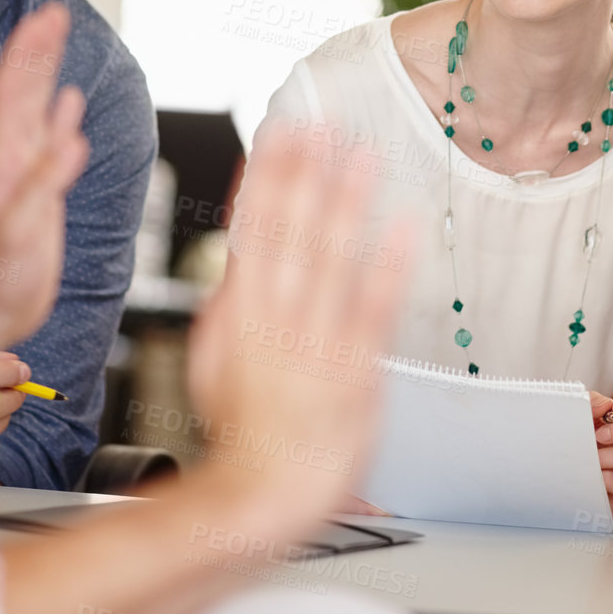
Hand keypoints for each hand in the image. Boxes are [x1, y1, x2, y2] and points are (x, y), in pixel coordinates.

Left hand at [0, 4, 89, 345]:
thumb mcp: (20, 231)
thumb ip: (44, 184)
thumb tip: (72, 138)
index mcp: (5, 158)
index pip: (14, 90)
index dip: (29, 51)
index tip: (47, 16)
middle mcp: (11, 156)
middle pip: (22, 87)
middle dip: (37, 47)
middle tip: (56, 12)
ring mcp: (23, 170)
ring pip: (34, 107)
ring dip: (46, 70)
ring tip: (57, 39)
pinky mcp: (36, 188)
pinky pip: (49, 140)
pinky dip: (60, 115)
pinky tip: (69, 103)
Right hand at [184, 124, 412, 522]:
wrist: (269, 490)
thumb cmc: (242, 434)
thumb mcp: (210, 364)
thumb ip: (225, 308)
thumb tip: (235, 260)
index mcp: (240, 312)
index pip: (251, 228)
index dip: (266, 176)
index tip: (279, 132)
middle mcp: (278, 318)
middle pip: (291, 231)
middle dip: (306, 172)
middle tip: (322, 123)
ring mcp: (317, 339)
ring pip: (333, 257)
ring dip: (347, 202)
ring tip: (362, 154)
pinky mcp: (355, 365)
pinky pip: (375, 307)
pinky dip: (389, 265)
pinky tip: (402, 227)